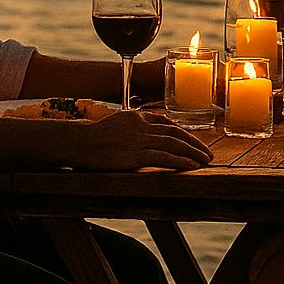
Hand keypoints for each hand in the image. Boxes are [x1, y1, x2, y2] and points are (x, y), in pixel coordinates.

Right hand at [82, 108, 211, 171]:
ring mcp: (138, 140)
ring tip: (205, 160)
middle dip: (194, 143)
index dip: (183, 132)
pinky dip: (180, 161)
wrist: (76, 142)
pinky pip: (163, 157)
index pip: (166, 123)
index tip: (193, 141)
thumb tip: (142, 136)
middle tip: (208, 153)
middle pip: (175, 133)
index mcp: (136, 117)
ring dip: (193, 153)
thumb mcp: (114, 124)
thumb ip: (130, 127)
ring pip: (173, 144)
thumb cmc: (91, 137)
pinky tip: (191, 166)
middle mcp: (141, 126)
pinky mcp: (134, 156)